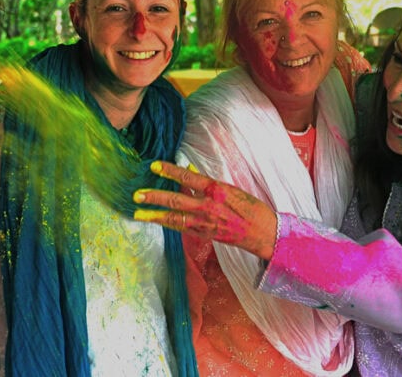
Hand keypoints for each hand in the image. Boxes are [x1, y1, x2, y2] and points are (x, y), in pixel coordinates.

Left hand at [133, 160, 277, 260]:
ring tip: (138, 214)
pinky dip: (168, 224)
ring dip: (155, 216)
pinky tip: (156, 221)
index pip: (188, 177)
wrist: (265, 233)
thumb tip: (190, 172)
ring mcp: (206, 222)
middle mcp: (209, 206)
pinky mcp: (205, 235)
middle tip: (137, 195)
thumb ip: (208, 182)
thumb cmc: (250, 207)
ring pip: (175, 218)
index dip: (170, 171)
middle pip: (176, 201)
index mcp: (216, 190)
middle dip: (155, 198)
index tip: (154, 166)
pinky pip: (182, 228)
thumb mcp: (231, 189)